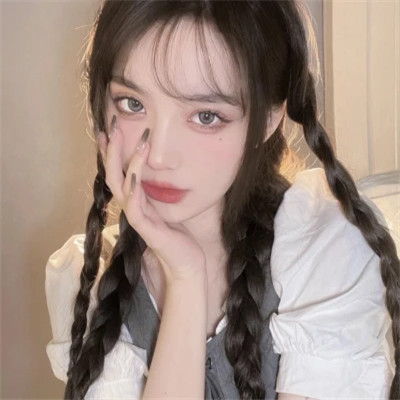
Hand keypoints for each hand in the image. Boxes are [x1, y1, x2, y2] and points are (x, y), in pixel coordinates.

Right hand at [97, 116, 206, 284]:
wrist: (186, 261)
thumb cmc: (178, 234)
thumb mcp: (167, 205)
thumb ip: (159, 190)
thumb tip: (162, 168)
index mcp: (137, 199)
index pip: (120, 171)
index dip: (113, 151)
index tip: (110, 128)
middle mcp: (133, 205)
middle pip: (114, 174)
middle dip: (111, 149)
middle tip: (111, 124)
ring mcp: (137, 216)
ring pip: (122, 185)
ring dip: (123, 160)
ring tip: (123, 137)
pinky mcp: (145, 228)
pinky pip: (135, 205)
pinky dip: (133, 187)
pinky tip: (134, 173)